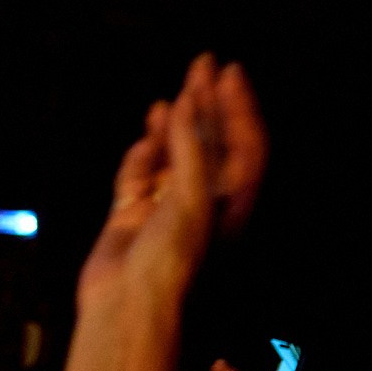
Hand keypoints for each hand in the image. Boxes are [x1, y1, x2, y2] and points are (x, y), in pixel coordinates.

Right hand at [77, 54, 265, 308]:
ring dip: (171, 128)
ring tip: (168, 100)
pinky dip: (139, 160)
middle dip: (206, 105)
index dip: (238, 106)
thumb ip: (190, 148)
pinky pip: (137, 180)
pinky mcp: (131, 219)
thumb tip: (184, 104)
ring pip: (172, 158)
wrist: (128, 304)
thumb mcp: (193, 197)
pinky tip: (141, 142)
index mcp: (230, 201)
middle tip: (202, 66)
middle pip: (210, 144)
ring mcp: (165, 210)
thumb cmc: (172, 259)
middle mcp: (202, 203)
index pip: (243, 143)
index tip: (228, 72)